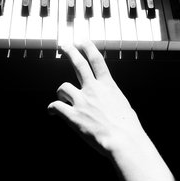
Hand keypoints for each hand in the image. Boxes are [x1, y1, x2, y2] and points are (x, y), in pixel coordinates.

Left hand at [48, 41, 144, 156]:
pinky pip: (56, 107)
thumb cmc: (127, 127)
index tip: (82, 40)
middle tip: (64, 45)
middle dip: (70, 52)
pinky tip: (52, 111)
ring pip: (63, 87)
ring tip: (61, 98)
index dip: (88, 48)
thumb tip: (106, 100)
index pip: (96, 60)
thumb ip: (111, 98)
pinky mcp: (73, 116)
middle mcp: (93, 89)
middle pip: (79, 64)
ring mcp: (82, 101)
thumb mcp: (122, 105)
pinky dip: (52, 108)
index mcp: (108, 85)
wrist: (123, 140)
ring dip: (60, 92)